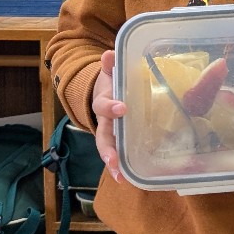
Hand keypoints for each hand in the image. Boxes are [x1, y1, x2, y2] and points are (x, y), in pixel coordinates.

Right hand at [90, 50, 125, 181]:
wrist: (103, 92)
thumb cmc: (113, 82)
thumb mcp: (111, 72)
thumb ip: (111, 64)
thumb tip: (109, 53)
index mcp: (103, 102)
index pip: (104, 105)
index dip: (111, 107)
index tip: (122, 108)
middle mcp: (104, 121)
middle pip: (102, 137)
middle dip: (107, 149)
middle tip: (113, 161)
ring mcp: (110, 133)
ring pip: (108, 150)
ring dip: (112, 163)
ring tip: (120, 177)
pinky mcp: (118, 141)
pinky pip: (119, 155)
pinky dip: (122, 167)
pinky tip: (130, 179)